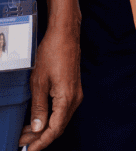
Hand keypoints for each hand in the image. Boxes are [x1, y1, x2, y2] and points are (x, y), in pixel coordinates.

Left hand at [19, 23, 81, 149]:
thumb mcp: (39, 82)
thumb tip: (38, 128)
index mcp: (67, 98)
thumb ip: (39, 108)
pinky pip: (62, 110)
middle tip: (21, 143)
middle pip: (59, 127)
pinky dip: (50, 118)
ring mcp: (75, 92)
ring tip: (26, 132)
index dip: (40, 143)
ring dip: (44, 128)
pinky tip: (38, 118)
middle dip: (40, 138)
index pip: (54, 130)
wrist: (65, 33)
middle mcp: (75, 98)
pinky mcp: (73, 88)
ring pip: (60, 119)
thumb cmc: (52, 53)